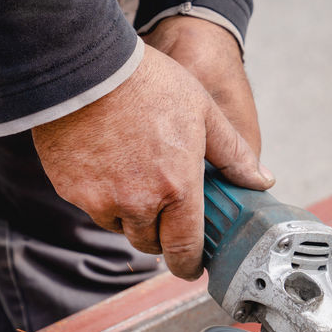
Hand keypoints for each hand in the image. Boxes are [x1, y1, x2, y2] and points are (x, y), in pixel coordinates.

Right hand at [32, 45, 273, 278]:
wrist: (83, 64)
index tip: (191, 267)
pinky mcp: (70, 189)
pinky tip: (106, 164)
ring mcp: (100, 199)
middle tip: (165, 213)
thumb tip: (261, 181)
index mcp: (177, 188)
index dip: (189, 264)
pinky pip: (91, 205)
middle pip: (150, 242)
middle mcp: (138, 203)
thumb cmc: (148, 83)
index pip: (185, 248)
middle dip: (160, 235)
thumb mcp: (204, 113)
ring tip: (135, 178)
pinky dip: (101, 195)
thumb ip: (233, 154)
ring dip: (130, 215)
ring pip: (119, 226)